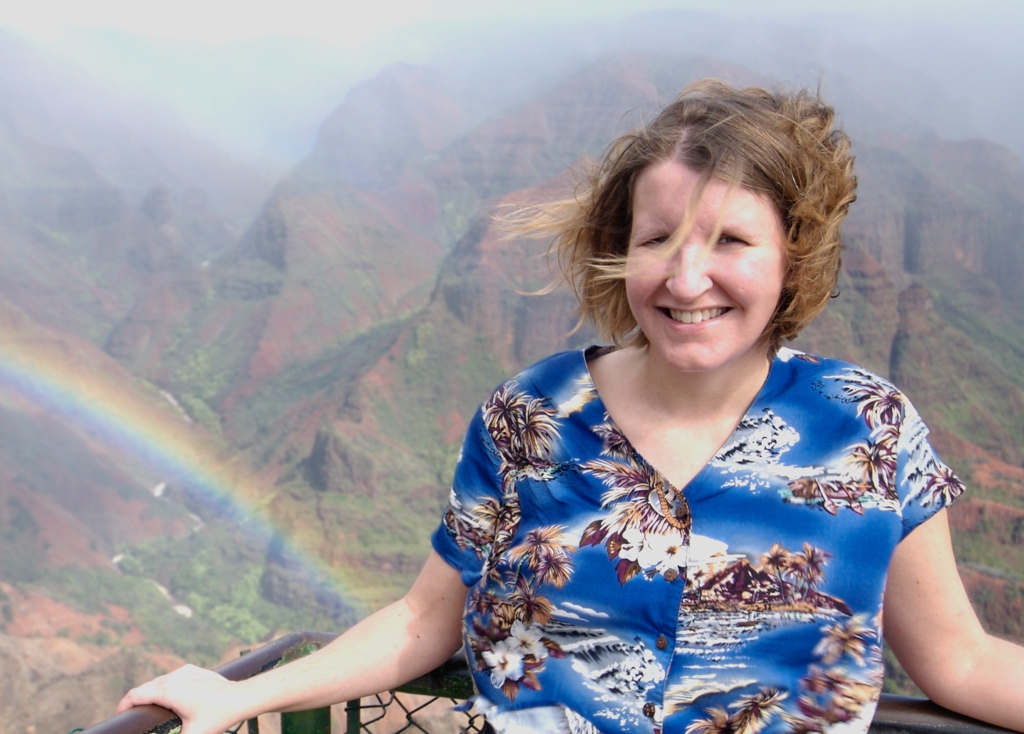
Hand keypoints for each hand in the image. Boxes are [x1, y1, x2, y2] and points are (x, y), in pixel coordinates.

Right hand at [117, 664, 246, 733]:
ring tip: (150, 710)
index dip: (123, 706)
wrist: (242, 697)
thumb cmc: (218, 716)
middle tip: (135, 718)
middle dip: (137, 702)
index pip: (135, 695)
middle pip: (145, 688)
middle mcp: (174, 676)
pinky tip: (171, 700)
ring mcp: (184, 671)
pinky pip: (172, 678)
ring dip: (152, 694)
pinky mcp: (193, 670)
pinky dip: (166, 688)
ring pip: (159, 682)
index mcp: (169, 690)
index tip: (120, 717)